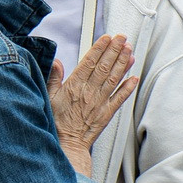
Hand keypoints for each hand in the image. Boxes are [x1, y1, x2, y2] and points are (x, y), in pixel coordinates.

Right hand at [48, 35, 137, 176]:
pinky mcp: (107, 113)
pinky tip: (134, 76)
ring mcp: (100, 102)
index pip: (89, 63)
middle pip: (104, 67)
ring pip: (114, 79)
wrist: (66, 145)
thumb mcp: (48, 98)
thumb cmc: (56, 122)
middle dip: (114, 50)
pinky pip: (120, 98)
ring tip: (129, 50)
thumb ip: (53, 79)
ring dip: (123, 64)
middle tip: (123, 38)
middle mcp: (89, 93)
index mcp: (74, 87)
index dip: (99, 49)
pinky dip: (128, 87)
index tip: (107, 38)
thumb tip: (57, 62)